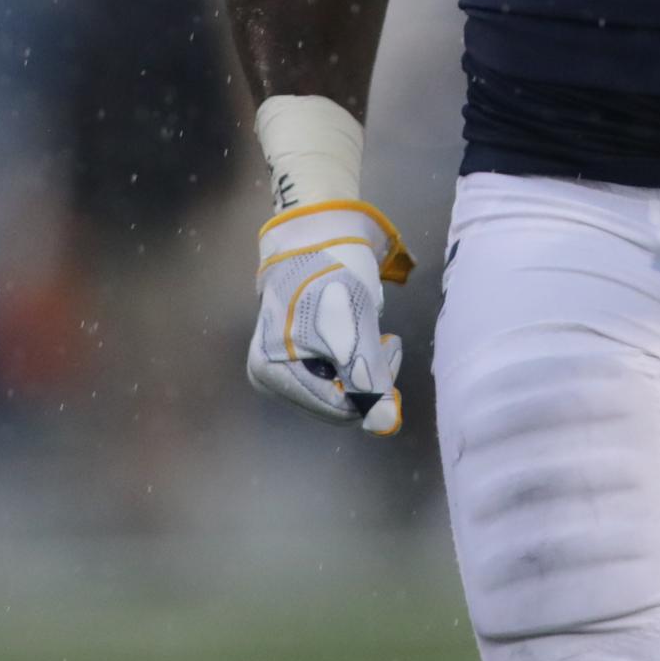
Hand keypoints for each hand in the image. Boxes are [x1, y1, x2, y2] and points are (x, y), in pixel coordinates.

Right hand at [246, 199, 413, 434]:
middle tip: (385, 340)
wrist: (316, 234)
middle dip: (368, 376)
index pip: (338, 410)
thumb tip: (384, 427)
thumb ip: (369, 377)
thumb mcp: (354, 327)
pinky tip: (357, 334)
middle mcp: (271, 378)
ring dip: (365, 366)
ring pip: (340, 391)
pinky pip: (336, 376)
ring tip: (373, 332)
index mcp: (273, 373)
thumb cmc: (330, 274)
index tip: (389, 348)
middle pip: (337, 403)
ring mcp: (281, 369)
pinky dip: (355, 359)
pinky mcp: (296, 358)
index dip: (372, 389)